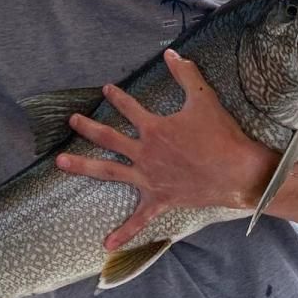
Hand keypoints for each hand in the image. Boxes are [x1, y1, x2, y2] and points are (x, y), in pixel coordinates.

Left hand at [56, 49, 277, 250]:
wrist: (237, 171)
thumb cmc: (221, 135)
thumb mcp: (204, 98)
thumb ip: (186, 74)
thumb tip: (171, 53)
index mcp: (154, 129)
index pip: (129, 108)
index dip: (117, 97)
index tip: (106, 89)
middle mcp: (145, 153)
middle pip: (108, 139)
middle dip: (88, 127)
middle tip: (72, 120)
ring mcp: (149, 178)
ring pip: (108, 172)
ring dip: (82, 166)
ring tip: (59, 162)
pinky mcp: (159, 199)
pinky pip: (139, 219)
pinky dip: (124, 233)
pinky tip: (106, 245)